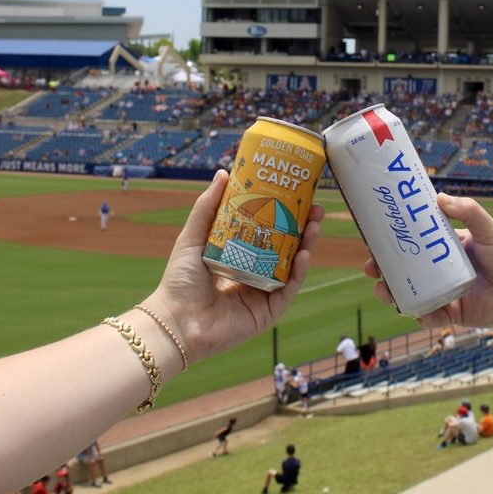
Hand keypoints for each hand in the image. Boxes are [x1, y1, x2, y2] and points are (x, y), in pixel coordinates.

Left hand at [143, 170, 323, 362]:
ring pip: (293, 266)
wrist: (177, 320)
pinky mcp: (268, 312)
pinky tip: (303, 254)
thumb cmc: (179, 280)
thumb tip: (223, 173)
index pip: (268, 232)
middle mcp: (254, 274)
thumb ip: (206, 207)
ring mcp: (263, 294)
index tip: (296, 195)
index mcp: (239, 257)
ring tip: (315, 224)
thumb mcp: (194, 237)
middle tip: (315, 208)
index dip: (284, 215)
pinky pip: (289, 289)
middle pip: (286, 247)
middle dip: (303, 227)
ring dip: (307, 245)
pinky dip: (298, 271)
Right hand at [365, 193, 492, 329]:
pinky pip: (429, 315)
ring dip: (392, 292)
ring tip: (382, 288)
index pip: (413, 242)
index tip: (374, 237)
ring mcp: (446, 292)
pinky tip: (407, 307)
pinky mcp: (454, 314)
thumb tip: (438, 197)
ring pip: (411, 293)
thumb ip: (468, 211)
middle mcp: (442, 270)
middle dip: (384, 269)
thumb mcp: (490, 230)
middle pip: (405, 269)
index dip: (392, 241)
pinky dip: (416, 313)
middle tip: (371, 266)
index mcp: (446, 247)